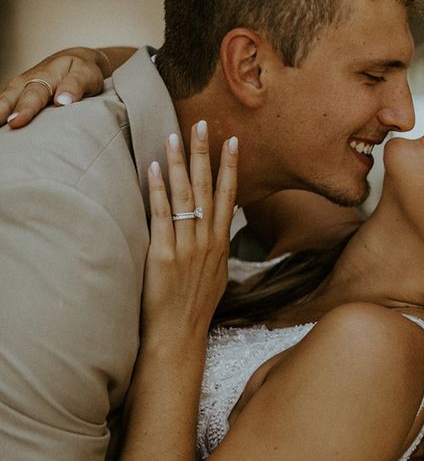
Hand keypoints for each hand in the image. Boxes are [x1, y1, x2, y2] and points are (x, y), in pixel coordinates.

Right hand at [0, 47, 107, 127]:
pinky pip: (6, 102)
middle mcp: (28, 80)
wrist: (77, 61)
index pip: (34, 93)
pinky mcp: (20, 94)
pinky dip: (1, 111)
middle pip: (13, 96)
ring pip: (5, 98)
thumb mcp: (85, 74)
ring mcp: (21, 87)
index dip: (25, 109)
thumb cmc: (83, 71)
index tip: (16, 122)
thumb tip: (62, 102)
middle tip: (2, 125)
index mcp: (46, 75)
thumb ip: (75, 86)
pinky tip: (0, 128)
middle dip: (3, 111)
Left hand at [144, 122, 237, 344]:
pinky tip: (153, 169)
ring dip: (179, 164)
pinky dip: (158, 190)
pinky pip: (162, 216)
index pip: (229, 197)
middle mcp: (207, 242)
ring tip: (173, 136)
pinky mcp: (164, 256)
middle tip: (202, 123)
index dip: (231, 167)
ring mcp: (187, 248)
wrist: (178, 337)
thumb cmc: (194, 310)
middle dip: (205, 153)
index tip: (233, 140)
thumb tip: (217, 232)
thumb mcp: (216, 277)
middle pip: (208, 189)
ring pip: (186, 197)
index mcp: (220, 245)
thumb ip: (216, 250)